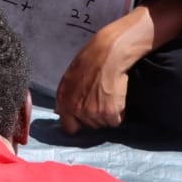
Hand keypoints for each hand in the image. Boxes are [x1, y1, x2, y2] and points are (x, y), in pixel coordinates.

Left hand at [55, 0, 181, 133]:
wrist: (108, 54)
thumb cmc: (90, 61)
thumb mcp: (69, 78)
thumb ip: (66, 97)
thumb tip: (62, 112)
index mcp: (63, 101)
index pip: (69, 128)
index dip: (78, 123)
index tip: (84, 119)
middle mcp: (75, 109)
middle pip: (89, 126)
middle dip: (95, 115)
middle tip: (100, 96)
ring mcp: (92, 113)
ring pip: (103, 123)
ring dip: (108, 113)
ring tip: (108, 93)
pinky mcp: (109, 113)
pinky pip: (116, 121)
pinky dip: (119, 112)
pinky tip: (116, 96)